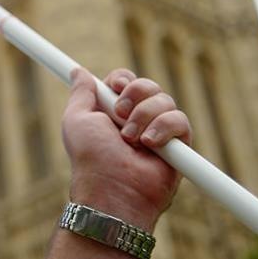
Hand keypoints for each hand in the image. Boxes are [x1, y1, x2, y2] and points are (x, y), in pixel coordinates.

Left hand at [61, 68, 187, 229]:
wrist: (112, 188)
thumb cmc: (90, 158)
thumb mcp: (77, 120)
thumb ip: (81, 94)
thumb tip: (77, 71)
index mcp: (114, 112)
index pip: (126, 81)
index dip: (123, 80)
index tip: (115, 87)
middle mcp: (137, 119)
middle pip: (148, 85)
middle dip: (134, 95)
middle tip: (119, 116)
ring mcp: (159, 132)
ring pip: (165, 100)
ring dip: (144, 116)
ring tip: (131, 140)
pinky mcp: (178, 146)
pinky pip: (180, 120)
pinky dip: (164, 128)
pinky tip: (150, 145)